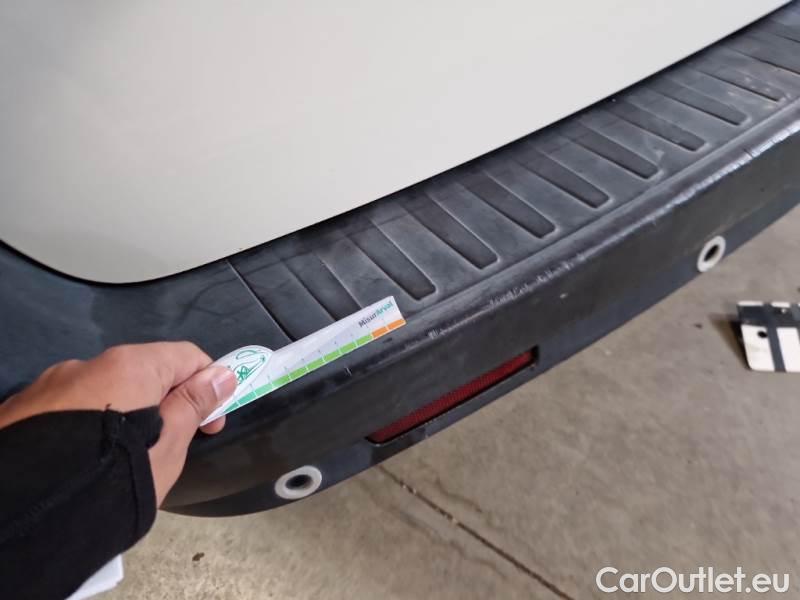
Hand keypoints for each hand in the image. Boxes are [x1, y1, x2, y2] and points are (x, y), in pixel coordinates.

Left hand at [0, 342, 236, 505]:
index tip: (211, 423)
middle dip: (164, 402)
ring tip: (118, 458)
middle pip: (143, 373)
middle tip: (169, 446)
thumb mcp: (169, 445)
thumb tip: (221, 375)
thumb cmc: (118, 474)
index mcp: (130, 365)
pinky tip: (82, 459)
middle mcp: (88, 364)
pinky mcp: (22, 409)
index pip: (187, 356)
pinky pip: (69, 408)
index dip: (209, 385)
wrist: (28, 510)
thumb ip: (194, 405)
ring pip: (103, 392)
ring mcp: (49, 386)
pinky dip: (85, 425)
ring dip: (122, 413)